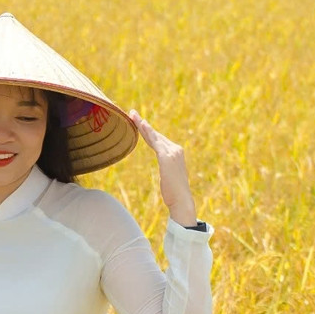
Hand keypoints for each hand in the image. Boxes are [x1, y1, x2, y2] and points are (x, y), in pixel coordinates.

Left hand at [127, 109, 197, 227]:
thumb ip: (167, 168)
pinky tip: (141, 125)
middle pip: (156, 134)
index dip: (148, 131)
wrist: (182, 201)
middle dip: (143, 124)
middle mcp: (176, 149)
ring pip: (154, 136)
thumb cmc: (174, 193)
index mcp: (176, 152)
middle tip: (132, 112)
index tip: (139, 122)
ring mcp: (172, 152)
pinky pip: (154, 142)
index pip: (159, 139)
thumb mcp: (169, 176)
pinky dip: (147, 132)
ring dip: (142, 125)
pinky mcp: (167, 157)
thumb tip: (165, 169)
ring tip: (132, 115)